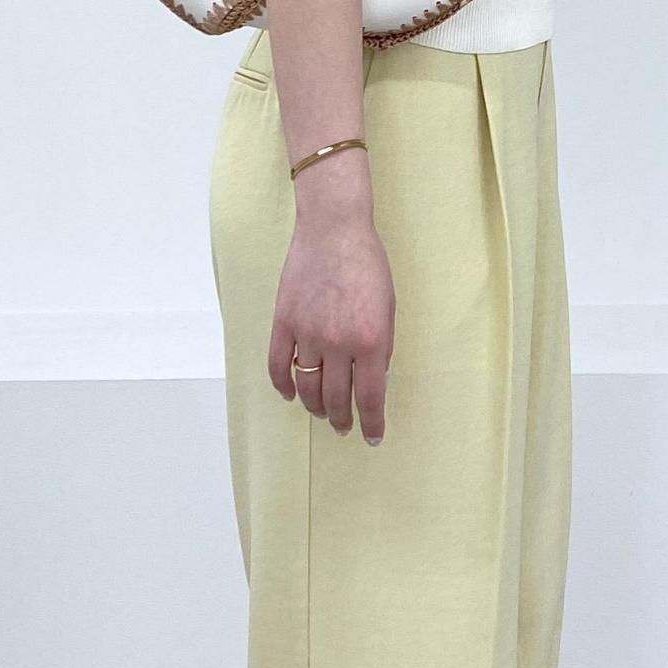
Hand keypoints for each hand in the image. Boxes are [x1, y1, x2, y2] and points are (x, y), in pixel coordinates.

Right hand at [267, 161, 393, 445]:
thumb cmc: (368, 265)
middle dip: (342, 420)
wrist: (334, 230)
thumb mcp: (388, 310)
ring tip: (322, 413)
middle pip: (337, 400)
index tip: (373, 436)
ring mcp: (308, 335)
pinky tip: (290, 394)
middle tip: (344, 427)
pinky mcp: (284, 323)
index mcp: (372, 342)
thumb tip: (372, 381)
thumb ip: (381, 348)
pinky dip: (283, 386)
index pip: (370, 398)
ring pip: (307, 388)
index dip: (372, 423)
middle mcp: (339, 344)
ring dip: (315, 407)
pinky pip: (278, 366)